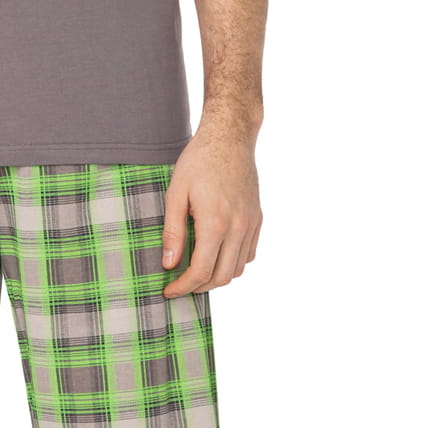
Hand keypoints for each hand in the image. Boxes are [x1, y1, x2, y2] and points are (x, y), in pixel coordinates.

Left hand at [160, 122, 261, 297]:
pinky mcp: (257, 218)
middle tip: (180, 285)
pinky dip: (233, 262)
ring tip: (196, 271)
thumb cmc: (198, 161)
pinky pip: (248, 254)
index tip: (168, 290)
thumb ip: (172, 230)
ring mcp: (251, 224)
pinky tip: (216, 254)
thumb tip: (169, 263)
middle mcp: (238, 227)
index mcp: (215, 222)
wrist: (230, 137)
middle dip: (199, 287)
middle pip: (221, 277)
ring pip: (238, 269)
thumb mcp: (176, 192)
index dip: (183, 286)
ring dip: (217, 276)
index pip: (201, 271)